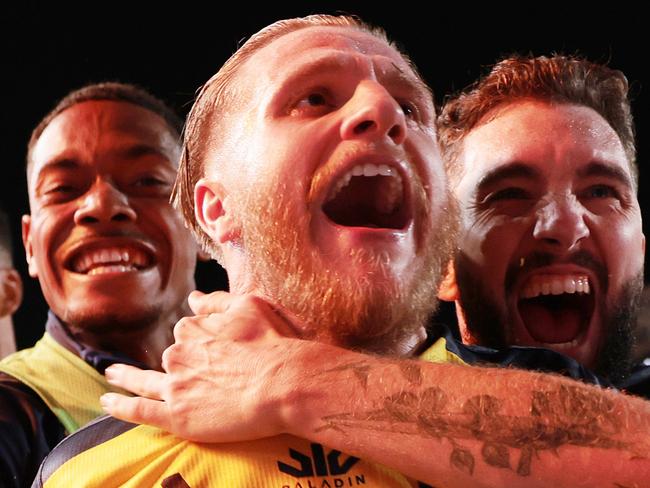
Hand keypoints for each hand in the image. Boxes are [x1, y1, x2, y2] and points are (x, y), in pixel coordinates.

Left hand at [101, 291, 302, 441]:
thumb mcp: (251, 306)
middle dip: (183, 362)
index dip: (204, 342)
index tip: (220, 349)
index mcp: (195, 327)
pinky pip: (140, 410)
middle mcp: (179, 352)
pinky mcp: (177, 416)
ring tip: (113, 374)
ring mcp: (175, 385)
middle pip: (172, 355)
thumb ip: (217, 302)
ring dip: (127, 376)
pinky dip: (121, 406)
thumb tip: (193, 298)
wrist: (284, 383)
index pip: (188, 332)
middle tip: (210, 374)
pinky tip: (107, 401)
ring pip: (144, 380)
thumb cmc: (274, 343)